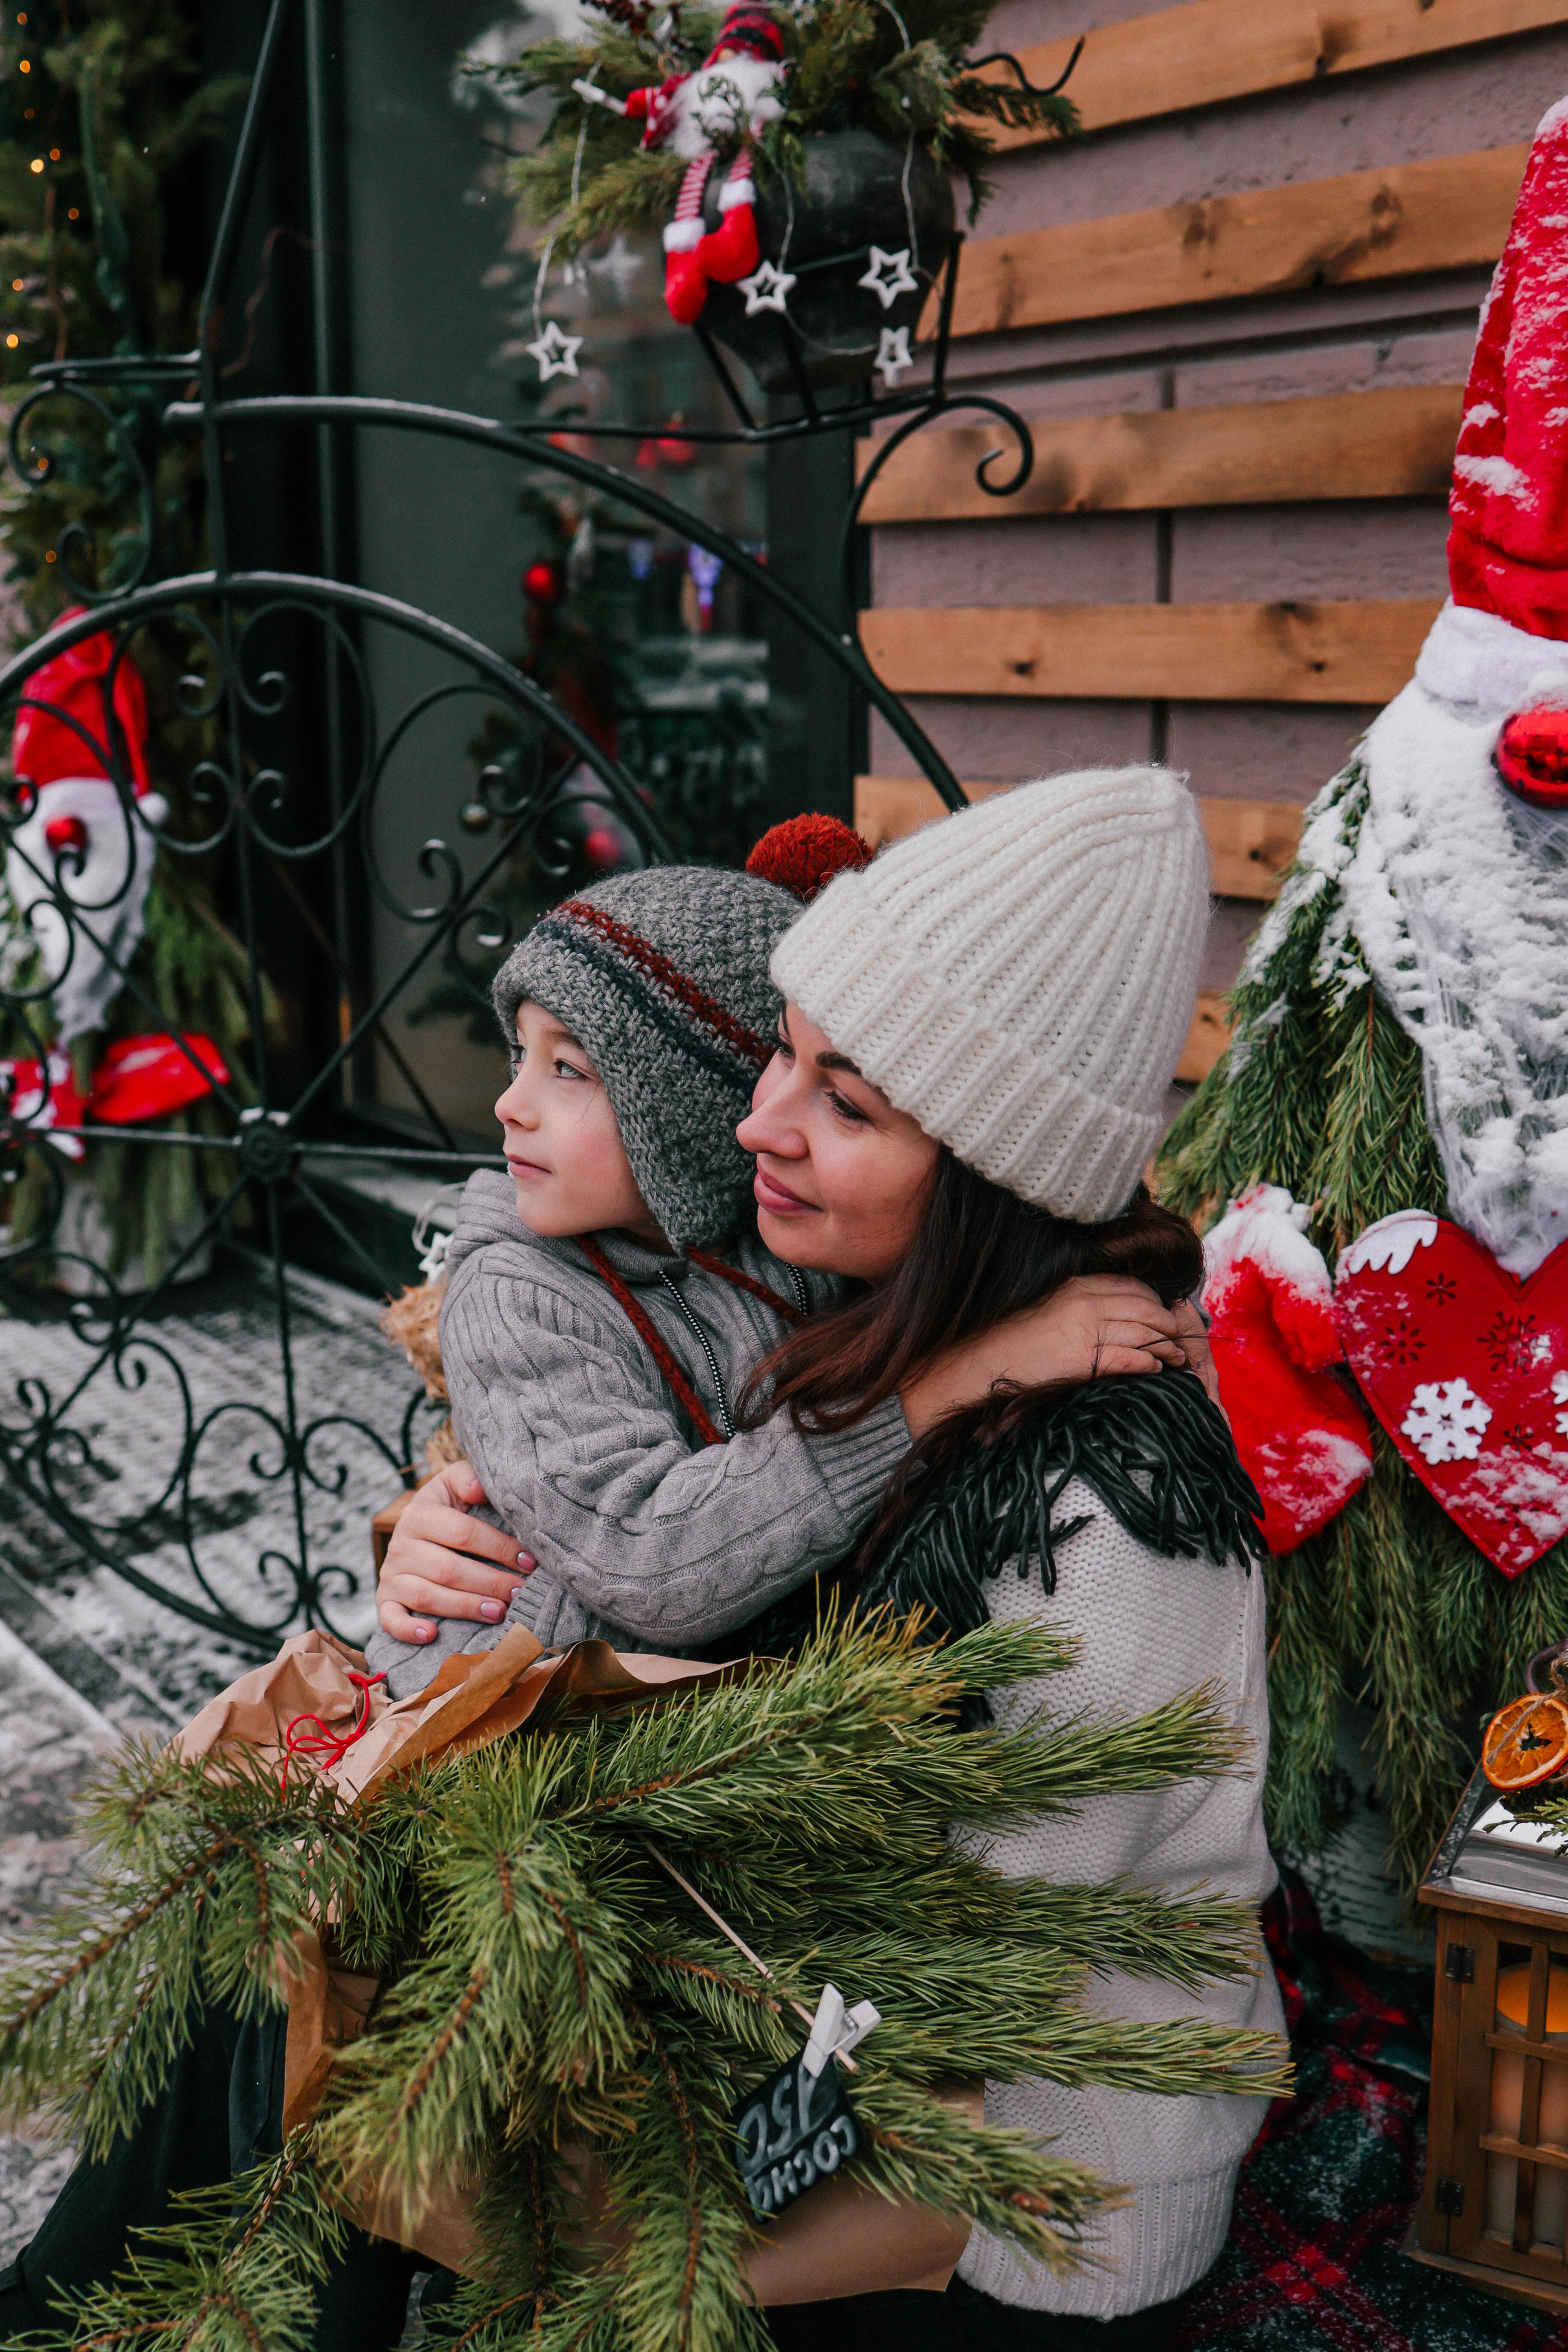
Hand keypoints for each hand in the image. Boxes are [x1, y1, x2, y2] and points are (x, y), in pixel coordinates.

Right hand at [376, 1459, 535, 1643]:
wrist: (418, 1527)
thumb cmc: (449, 1507)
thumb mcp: (456, 1483)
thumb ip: (469, 1478)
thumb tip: (479, 1489)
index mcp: (420, 1513)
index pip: (464, 1533)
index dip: (499, 1548)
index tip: (530, 1561)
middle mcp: (401, 1544)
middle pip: (448, 1569)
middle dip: (490, 1582)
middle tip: (520, 1592)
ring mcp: (391, 1574)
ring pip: (427, 1596)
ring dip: (465, 1607)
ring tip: (498, 1612)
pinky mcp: (386, 1600)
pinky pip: (390, 1619)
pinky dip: (408, 1629)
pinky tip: (432, 1635)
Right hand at [899, 1274, 1212, 1440]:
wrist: (980, 1360)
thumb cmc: (1014, 1337)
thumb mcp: (1050, 1307)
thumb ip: (1082, 1303)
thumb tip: (1114, 1311)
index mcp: (1077, 1284)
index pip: (1133, 1287)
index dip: (1158, 1301)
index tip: (1171, 1314)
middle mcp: (1085, 1301)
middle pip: (1146, 1307)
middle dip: (1171, 1323)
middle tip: (1186, 1338)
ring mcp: (1085, 1329)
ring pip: (1145, 1332)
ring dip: (1168, 1346)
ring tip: (1180, 1358)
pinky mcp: (1082, 1359)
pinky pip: (1130, 1359)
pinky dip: (1150, 1363)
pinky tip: (1157, 1370)